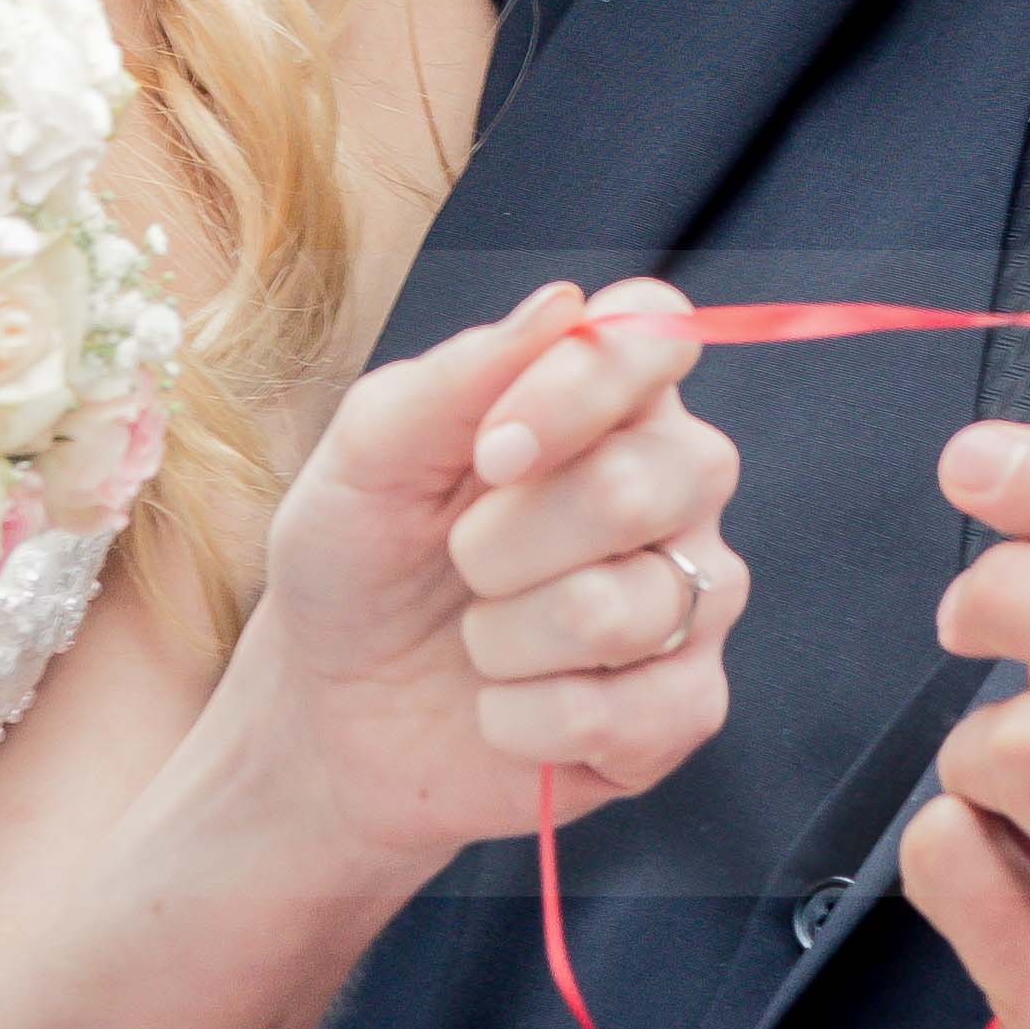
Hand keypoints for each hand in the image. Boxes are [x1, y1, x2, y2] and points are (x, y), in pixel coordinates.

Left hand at [209, 277, 744, 876]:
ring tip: (477, 642)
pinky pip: (632, 712)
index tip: (489, 453)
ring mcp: (693, 593)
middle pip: (648, 480)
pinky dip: (525, 721)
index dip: (578, 389)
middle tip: (460, 562)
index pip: (659, 333)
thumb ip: (450, 380)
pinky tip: (502, 712)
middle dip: (508, 541)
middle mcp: (674, 481)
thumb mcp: (362, 465)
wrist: (336, 716)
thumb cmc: (361, 565)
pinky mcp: (686, 704)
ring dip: (504, 639)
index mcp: (606, 397)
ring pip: (626, 608)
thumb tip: (560, 306)